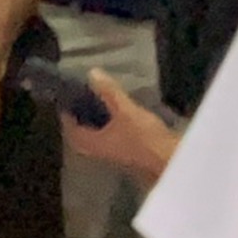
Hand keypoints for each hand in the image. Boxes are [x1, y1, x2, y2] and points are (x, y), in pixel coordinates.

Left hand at [61, 69, 180, 183]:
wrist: (170, 163)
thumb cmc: (144, 139)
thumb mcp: (125, 110)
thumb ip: (108, 92)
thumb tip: (92, 73)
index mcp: (91, 143)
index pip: (69, 127)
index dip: (67, 112)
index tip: (68, 96)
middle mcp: (98, 152)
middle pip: (82, 133)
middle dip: (82, 116)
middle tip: (84, 96)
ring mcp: (113, 155)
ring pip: (97, 136)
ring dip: (97, 121)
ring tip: (101, 101)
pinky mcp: (127, 155)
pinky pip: (112, 138)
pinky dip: (111, 126)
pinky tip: (121, 114)